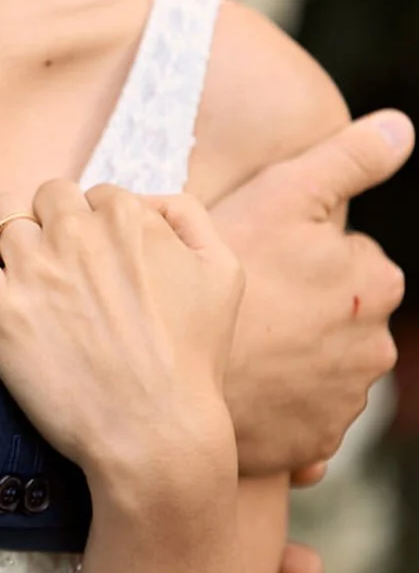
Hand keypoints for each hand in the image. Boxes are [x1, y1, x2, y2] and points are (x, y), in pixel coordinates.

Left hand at [0, 180, 242, 509]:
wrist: (153, 434)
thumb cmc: (192, 360)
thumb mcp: (222, 273)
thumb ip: (188, 217)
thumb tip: (146, 199)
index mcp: (127, 218)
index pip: (94, 195)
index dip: (95, 228)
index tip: (98, 265)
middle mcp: (76, 234)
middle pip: (45, 196)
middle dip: (52, 225)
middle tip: (62, 271)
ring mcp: (33, 269)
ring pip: (1, 216)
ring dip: (11, 241)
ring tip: (26, 281)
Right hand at [212, 111, 408, 481]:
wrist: (176, 369)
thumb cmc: (227, 274)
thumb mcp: (285, 196)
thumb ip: (350, 159)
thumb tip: (403, 127)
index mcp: (377, 282)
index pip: (344, 258)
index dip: (295, 255)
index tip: (257, 260)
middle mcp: (376, 347)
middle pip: (337, 316)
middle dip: (301, 310)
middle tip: (246, 303)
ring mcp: (346, 402)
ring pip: (317, 368)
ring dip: (289, 360)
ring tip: (237, 346)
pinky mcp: (315, 445)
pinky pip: (300, 419)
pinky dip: (278, 408)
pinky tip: (241, 389)